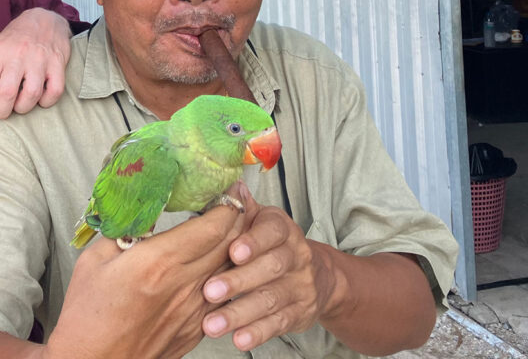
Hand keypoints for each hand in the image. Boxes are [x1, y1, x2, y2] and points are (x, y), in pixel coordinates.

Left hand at [0, 8, 70, 128]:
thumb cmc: (15, 40)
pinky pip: (54, 92)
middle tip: (3, 111)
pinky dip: (46, 102)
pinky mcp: (58, 63)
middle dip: (2, 112)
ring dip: (23, 107)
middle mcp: (18, 55)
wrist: (44, 19)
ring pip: (31, 95)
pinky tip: (40, 98)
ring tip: (20, 104)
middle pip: (6, 94)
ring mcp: (39, 59)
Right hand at [43, 194, 251, 358]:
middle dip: (239, 218)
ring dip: (236, 246)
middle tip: (237, 199)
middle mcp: (184, 285)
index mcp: (160, 262)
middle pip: (231, 245)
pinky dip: (226, 274)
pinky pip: (221, 295)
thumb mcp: (96, 259)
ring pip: (232, 270)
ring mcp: (194, 310)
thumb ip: (126, 230)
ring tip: (231, 227)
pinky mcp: (195, 329)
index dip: (228, 203)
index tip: (228, 188)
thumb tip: (144, 208)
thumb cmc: (88, 314)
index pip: (214, 226)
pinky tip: (215, 263)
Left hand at [200, 188, 334, 351]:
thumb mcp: (257, 221)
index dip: (253, 242)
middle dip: (239, 281)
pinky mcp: (300, 313)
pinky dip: (258, 332)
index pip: (271, 231)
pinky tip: (239, 339)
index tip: (233, 252)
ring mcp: (300, 286)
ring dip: (240, 313)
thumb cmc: (270, 243)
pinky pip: (278, 323)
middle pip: (270, 268)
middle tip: (210, 291)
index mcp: (281, 228)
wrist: (318, 275)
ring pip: (271, 299)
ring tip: (213, 324)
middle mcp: (296, 255)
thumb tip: (231, 187)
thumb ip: (240, 209)